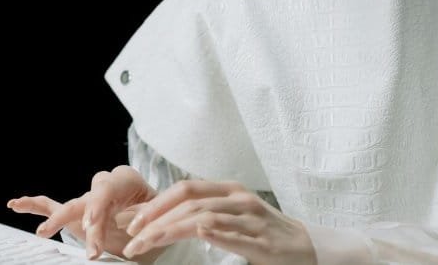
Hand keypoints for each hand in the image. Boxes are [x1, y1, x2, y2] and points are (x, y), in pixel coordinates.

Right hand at [8, 165, 161, 260]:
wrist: (157, 218)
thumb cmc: (159, 216)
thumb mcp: (159, 218)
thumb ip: (148, 223)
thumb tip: (137, 232)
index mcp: (127, 181)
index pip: (107, 188)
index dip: (98, 205)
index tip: (93, 225)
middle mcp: (104, 187)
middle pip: (89, 201)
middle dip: (86, 222)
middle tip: (90, 247)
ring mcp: (88, 199)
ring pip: (70, 206)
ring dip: (59, 220)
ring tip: (44, 232)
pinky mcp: (76, 212)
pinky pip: (52, 204)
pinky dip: (33, 205)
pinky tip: (15, 204)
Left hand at [121, 179, 317, 264]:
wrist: (307, 249)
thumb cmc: (262, 234)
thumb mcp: (230, 216)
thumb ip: (200, 213)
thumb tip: (155, 219)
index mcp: (228, 190)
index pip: (184, 189)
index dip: (155, 203)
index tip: (130, 221)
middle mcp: (239, 199)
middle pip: (189, 202)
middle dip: (156, 219)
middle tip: (133, 238)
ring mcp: (252, 219)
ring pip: (205, 218)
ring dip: (171, 231)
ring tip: (149, 244)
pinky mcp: (263, 242)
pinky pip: (235, 236)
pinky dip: (215, 234)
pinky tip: (198, 234)